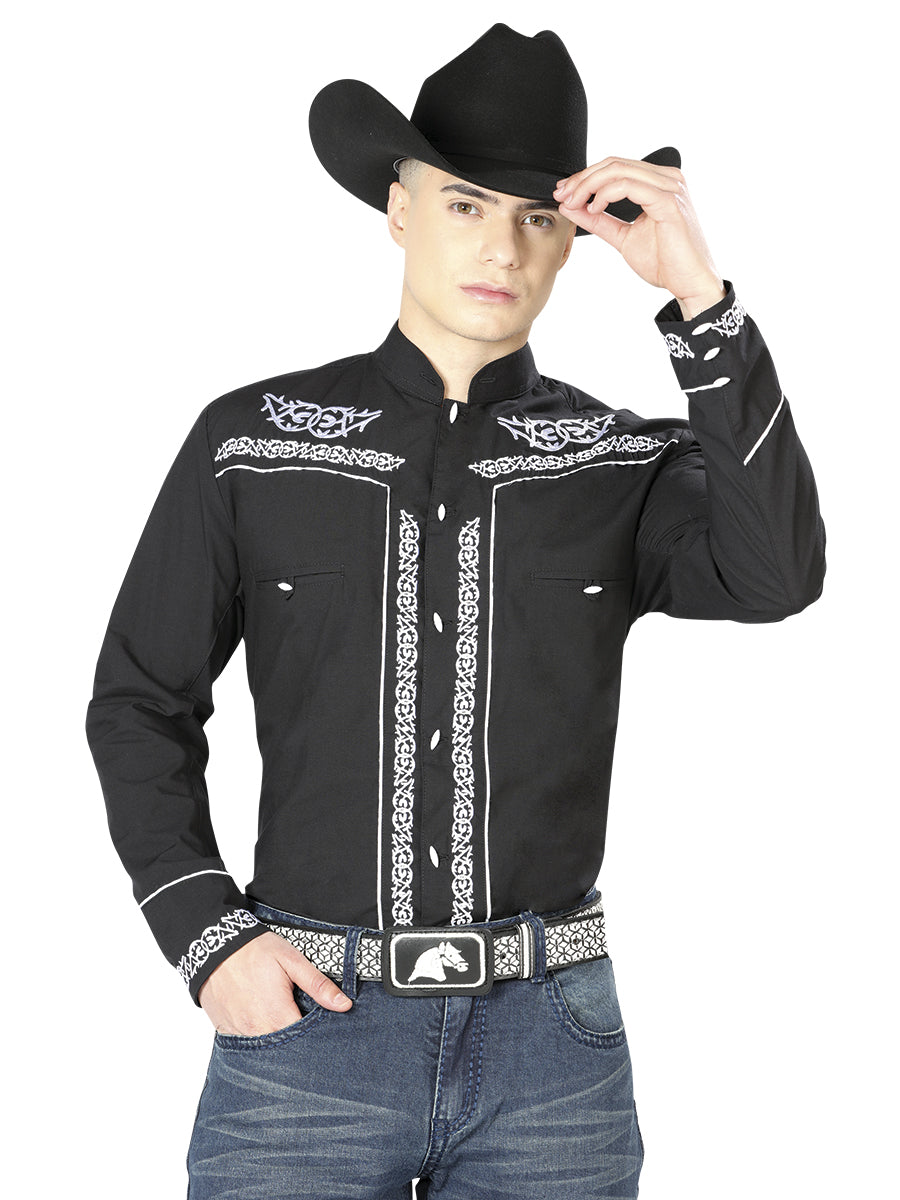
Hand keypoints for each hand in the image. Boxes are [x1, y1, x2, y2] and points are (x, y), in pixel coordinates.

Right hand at [198, 930, 351, 1035]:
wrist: (214, 945)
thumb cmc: (254, 951)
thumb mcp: (291, 960)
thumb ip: (318, 985)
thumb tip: (344, 1005)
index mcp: (277, 1015)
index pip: (305, 1043)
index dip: (317, 1038)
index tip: (322, 1032)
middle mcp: (256, 1031)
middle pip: (284, 1051)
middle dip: (297, 1044)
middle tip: (302, 1024)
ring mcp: (238, 1033)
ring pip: (263, 1050)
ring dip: (276, 1040)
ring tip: (283, 1023)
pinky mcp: (225, 1031)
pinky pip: (245, 1044)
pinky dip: (256, 1038)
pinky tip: (263, 1023)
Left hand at [554, 158, 725, 318]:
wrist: (690, 284)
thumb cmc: (665, 262)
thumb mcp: (623, 237)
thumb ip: (599, 220)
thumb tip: (571, 206)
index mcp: (659, 183)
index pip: (615, 167)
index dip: (585, 177)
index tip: (563, 193)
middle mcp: (667, 179)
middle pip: (614, 164)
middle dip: (582, 180)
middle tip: (562, 196)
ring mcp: (670, 187)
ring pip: (619, 171)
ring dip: (589, 186)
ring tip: (574, 203)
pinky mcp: (670, 202)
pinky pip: (630, 186)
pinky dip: (606, 194)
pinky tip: (594, 208)